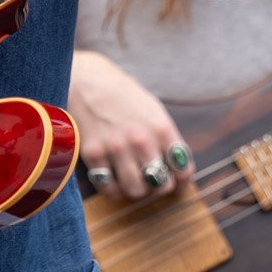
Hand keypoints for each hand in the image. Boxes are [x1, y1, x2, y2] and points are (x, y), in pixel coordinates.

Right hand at [70, 51, 193, 200]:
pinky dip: (114, 190)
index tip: (176, 181)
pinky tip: (115, 180)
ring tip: (134, 180)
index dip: (181, 180)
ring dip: (137, 190)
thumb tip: (177, 170)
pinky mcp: (93, 154)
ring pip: (136, 191)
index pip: (183, 169)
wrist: (88, 81)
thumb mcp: (153, 111)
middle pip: (162, 185)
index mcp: (161, 127)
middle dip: (159, 187)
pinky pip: (109, 188)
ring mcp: (116, 148)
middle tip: (152, 180)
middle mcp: (141, 139)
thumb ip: (166, 140)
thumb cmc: (124, 97)